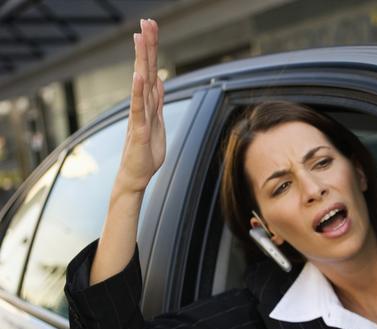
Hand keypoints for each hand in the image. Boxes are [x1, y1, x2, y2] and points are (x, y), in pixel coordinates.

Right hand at [119, 19, 164, 193]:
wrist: (135, 177)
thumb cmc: (145, 154)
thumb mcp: (158, 124)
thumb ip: (157, 103)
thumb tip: (159, 83)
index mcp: (149, 104)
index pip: (152, 71)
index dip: (152, 50)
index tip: (151, 28)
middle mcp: (143, 106)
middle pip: (146, 70)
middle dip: (147, 46)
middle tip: (146, 21)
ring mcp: (140, 116)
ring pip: (142, 83)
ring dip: (142, 60)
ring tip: (140, 37)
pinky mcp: (138, 130)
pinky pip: (139, 108)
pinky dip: (138, 91)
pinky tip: (138, 75)